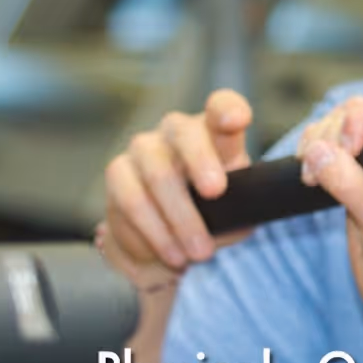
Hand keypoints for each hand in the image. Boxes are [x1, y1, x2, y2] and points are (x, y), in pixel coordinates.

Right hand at [99, 89, 254, 290]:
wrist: (176, 238)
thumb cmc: (219, 212)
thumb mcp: (241, 208)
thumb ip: (244, 203)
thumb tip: (242, 213)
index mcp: (217, 132)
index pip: (223, 107)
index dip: (228, 109)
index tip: (236, 120)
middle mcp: (178, 131)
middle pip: (186, 134)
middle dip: (202, 164)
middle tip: (217, 194)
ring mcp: (144, 148)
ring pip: (157, 172)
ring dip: (180, 218)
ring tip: (199, 252)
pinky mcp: (118, 173)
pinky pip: (130, 200)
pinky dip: (155, 233)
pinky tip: (172, 255)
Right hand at [297, 86, 362, 359]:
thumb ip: (350, 183)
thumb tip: (317, 152)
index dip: (362, 116)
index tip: (348, 147)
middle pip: (355, 110)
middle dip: (330, 131)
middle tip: (319, 169)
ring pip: (336, 128)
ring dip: (316, 143)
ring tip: (311, 177)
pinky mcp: (352, 179)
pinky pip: (326, 150)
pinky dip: (311, 155)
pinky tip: (308, 176)